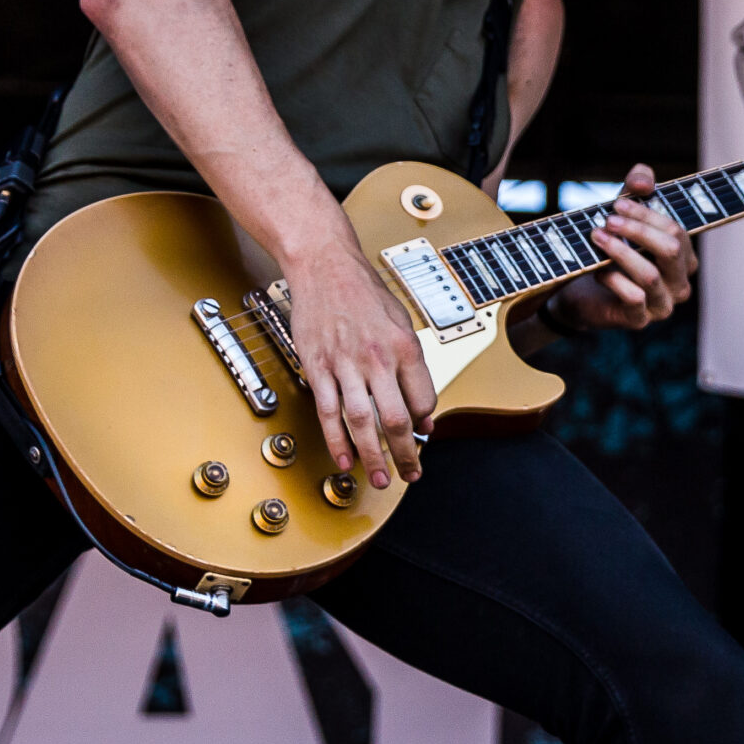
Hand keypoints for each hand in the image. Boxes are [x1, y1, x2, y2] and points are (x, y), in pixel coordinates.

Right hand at [284, 237, 436, 490]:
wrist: (325, 265)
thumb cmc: (363, 292)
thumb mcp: (401, 322)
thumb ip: (413, 366)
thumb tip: (422, 408)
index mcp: (404, 346)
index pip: (423, 400)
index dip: (425, 424)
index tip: (423, 436)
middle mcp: (377, 358)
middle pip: (396, 419)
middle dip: (406, 455)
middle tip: (410, 474)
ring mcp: (345, 364)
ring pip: (363, 423)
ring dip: (373, 457)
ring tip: (381, 478)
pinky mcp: (318, 367)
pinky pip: (329, 412)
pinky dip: (337, 441)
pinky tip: (345, 460)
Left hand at [550, 162, 697, 331]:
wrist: (583, 292)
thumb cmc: (611, 249)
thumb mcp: (624, 213)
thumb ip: (637, 187)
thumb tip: (644, 181)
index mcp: (684, 258)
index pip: (677, 231)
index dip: (647, 214)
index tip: (617, 203)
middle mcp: (680, 283)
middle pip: (670, 250)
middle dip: (636, 230)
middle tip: (607, 220)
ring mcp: (662, 305)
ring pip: (650, 275)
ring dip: (620, 251)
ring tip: (596, 237)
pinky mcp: (639, 320)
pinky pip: (633, 298)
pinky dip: (613, 279)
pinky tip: (597, 271)